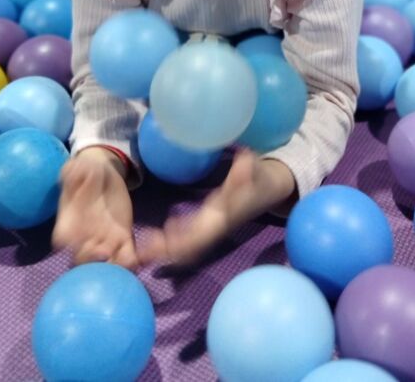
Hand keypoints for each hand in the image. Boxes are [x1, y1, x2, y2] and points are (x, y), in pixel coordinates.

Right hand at [52, 147, 138, 269]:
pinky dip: (131, 261)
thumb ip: (74, 171)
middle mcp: (84, 237)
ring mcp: (104, 241)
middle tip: (104, 252)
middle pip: (84, 258)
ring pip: (106, 262)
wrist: (105, 175)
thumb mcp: (79, 167)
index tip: (75, 243)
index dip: (70, 245)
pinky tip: (139, 258)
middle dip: (92, 259)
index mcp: (68, 223)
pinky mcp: (123, 238)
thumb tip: (70, 171)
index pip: (63, 240)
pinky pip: (126, 255)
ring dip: (113, 266)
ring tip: (124, 261)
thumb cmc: (88, 171)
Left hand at [139, 150, 295, 267]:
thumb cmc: (261, 176)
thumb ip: (248, 168)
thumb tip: (243, 160)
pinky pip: (191, 235)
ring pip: (190, 243)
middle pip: (192, 245)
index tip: (166, 239)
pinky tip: (160, 234)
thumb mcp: (257, 170)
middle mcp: (218, 224)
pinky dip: (174, 238)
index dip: (184, 239)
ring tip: (146, 249)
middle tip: (144, 252)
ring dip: (169, 247)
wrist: (271, 187)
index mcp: (225, 214)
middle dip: (169, 250)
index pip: (203, 232)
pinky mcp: (211, 221)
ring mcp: (214, 224)